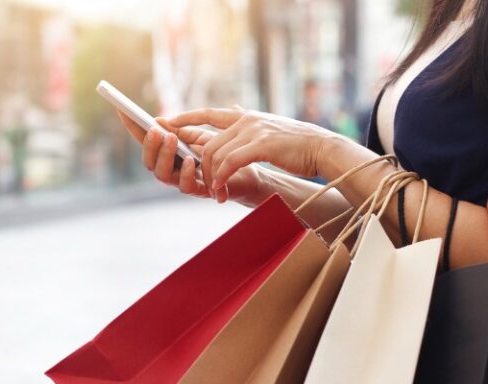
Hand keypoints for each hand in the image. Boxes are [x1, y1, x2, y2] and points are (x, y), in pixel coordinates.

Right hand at [117, 111, 260, 202]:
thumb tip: (160, 120)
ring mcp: (183, 181)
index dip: (133, 128)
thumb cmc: (224, 150)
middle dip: (149, 145)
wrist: (249, 169)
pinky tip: (190, 160)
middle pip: (149, 162)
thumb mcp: (203, 135)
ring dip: (165, 156)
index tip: (123, 110)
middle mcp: (172, 169)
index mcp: (170, 153)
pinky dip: (186, 173)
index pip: (147, 141)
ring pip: (162, 175)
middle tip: (155, 130)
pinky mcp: (200, 191)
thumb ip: (183, 128)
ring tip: (172, 139)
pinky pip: (186, 186)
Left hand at [168, 108, 339, 193]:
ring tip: (215, 192)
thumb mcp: (267, 127)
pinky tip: (221, 189)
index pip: (207, 113)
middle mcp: (245, 121)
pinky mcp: (261, 145)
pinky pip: (230, 162)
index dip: (185, 118)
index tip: (165, 122)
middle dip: (200, 166)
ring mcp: (252, 131)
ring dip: (211, 177)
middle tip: (202, 184)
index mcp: (245, 116)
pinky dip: (221, 177)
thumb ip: (248, 122)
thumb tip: (234, 107)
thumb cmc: (296, 144)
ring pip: (216, 154)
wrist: (322, 148)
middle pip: (207, 143)